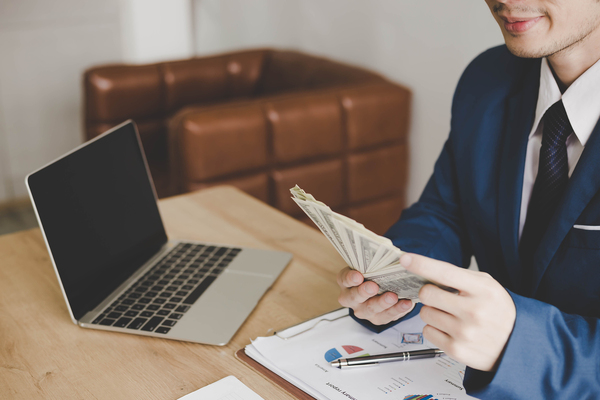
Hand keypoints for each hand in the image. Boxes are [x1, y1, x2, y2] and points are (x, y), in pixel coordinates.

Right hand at [336, 267, 414, 324]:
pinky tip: (406, 303)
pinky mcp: (377, 319)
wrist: (383, 288)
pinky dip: (397, 309)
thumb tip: (386, 248)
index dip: (350, 278)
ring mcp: (363, 310)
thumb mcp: (370, 265)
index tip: (358, 276)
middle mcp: (351, 298)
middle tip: (373, 287)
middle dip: (364, 292)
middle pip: (353, 297)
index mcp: (346, 282)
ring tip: (392, 296)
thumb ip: (374, 260)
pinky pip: (387, 316)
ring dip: (381, 303)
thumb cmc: (374, 273)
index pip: (344, 279)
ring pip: (369, 309)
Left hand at [400, 253, 515, 371]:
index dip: (422, 264)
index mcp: (483, 290)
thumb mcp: (487, 286)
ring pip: (425, 313)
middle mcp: (474, 311)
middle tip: (440, 296)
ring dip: (432, 312)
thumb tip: (425, 270)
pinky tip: (450, 329)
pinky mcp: (457, 350)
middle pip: (427, 294)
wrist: (518, 345)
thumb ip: (459, 277)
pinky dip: (434, 329)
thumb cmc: (498, 311)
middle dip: (428, 293)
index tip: (405, 258)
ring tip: (451, 315)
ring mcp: (465, 333)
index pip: (446, 273)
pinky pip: (427, 332)